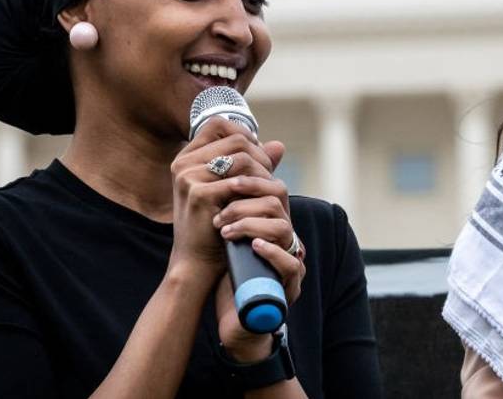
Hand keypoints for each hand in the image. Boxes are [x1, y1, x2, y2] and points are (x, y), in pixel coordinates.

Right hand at [166, 117, 280, 276]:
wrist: (198, 261)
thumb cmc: (216, 224)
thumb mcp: (232, 189)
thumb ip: (253, 165)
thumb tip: (279, 145)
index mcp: (187, 158)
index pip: (219, 125)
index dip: (244, 133)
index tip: (258, 154)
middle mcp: (183, 164)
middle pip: (235, 140)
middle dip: (260, 156)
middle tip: (269, 176)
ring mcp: (188, 178)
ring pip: (240, 158)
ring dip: (261, 172)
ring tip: (267, 189)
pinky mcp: (198, 194)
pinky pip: (238, 182)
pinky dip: (254, 190)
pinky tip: (259, 202)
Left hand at [213, 173, 305, 360]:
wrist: (236, 322)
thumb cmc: (232, 280)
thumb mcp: (230, 242)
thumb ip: (229, 216)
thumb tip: (210, 183)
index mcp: (274, 227)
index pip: (274, 189)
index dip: (253, 180)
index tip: (225, 182)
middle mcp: (286, 240)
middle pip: (280, 202)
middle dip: (247, 199)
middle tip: (222, 207)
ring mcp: (291, 263)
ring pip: (283, 229)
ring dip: (251, 224)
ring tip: (226, 231)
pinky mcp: (289, 287)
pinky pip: (289, 264)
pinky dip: (271, 251)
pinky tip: (253, 245)